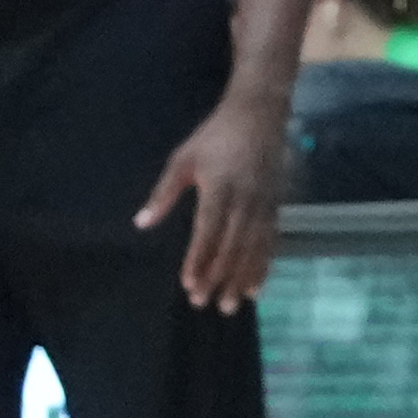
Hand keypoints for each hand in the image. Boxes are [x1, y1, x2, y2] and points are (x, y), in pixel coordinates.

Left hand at [134, 81, 293, 313]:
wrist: (260, 113)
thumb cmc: (215, 136)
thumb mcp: (183, 158)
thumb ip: (164, 193)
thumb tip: (141, 223)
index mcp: (218, 186)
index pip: (208, 230)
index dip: (199, 258)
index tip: (188, 284)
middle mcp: (244, 199)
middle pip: (231, 245)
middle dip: (218, 276)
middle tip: (204, 303)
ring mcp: (264, 203)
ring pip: (253, 248)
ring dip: (241, 278)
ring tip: (230, 305)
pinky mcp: (276, 205)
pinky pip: (271, 241)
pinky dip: (263, 266)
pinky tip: (256, 287)